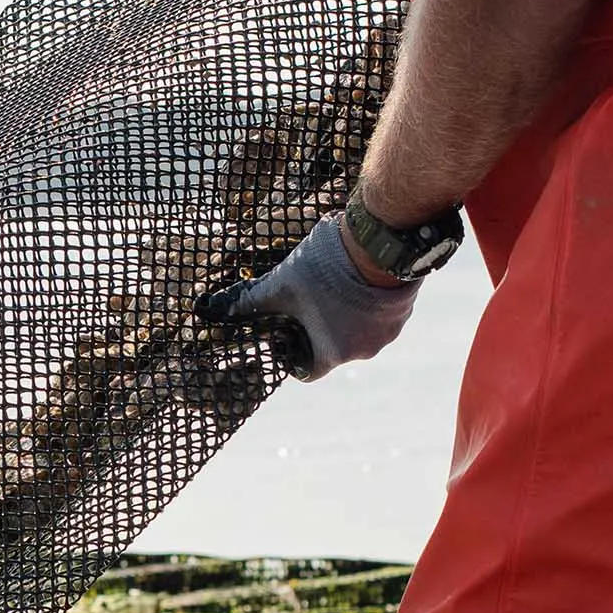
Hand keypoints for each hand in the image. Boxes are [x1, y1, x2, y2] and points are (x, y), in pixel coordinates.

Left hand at [197, 215, 419, 380]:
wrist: (380, 242)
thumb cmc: (328, 268)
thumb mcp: (280, 286)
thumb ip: (248, 303)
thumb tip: (210, 310)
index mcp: (333, 353)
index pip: (306, 371)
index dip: (290, 353)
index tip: (285, 331)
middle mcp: (365, 351)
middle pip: (331, 349)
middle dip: (315, 328)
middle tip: (305, 301)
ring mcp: (389, 332)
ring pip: (356, 330)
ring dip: (340, 315)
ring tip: (329, 285)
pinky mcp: (402, 311)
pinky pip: (377, 316)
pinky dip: (363, 304)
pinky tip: (353, 278)